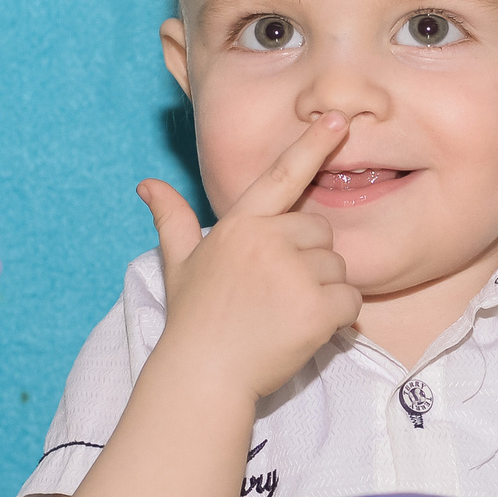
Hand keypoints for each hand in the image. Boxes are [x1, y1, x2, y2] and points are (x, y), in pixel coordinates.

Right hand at [137, 112, 363, 401]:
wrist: (204, 375)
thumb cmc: (193, 320)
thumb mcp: (178, 264)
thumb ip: (172, 220)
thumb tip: (147, 186)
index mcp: (239, 225)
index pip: (282, 176)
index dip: (312, 146)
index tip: (338, 121)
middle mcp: (268, 240)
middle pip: (320, 233)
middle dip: (309, 260)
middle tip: (277, 293)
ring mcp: (293, 273)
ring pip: (337, 268)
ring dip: (323, 291)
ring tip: (285, 314)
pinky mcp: (316, 307)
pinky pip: (351, 300)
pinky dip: (339, 319)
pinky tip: (306, 330)